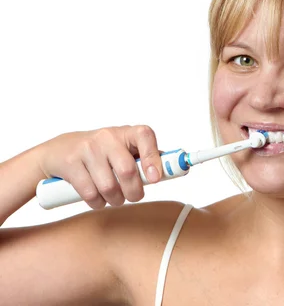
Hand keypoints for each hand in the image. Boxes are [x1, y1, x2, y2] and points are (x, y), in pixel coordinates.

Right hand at [35, 125, 162, 208]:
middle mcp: (107, 137)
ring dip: (116, 200)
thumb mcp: (123, 148)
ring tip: (115, 198)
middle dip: (134, 192)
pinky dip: (98, 203)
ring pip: (109, 187)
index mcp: (125, 132)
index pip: (145, 136)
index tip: (155, 178)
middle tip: (134, 196)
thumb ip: (145, 156)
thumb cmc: (100, 152)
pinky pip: (90, 193)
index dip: (153, 158)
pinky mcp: (70, 164)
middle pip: (127, 171)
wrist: (58, 151)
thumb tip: (173, 169)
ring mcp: (87, 149)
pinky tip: (98, 199)